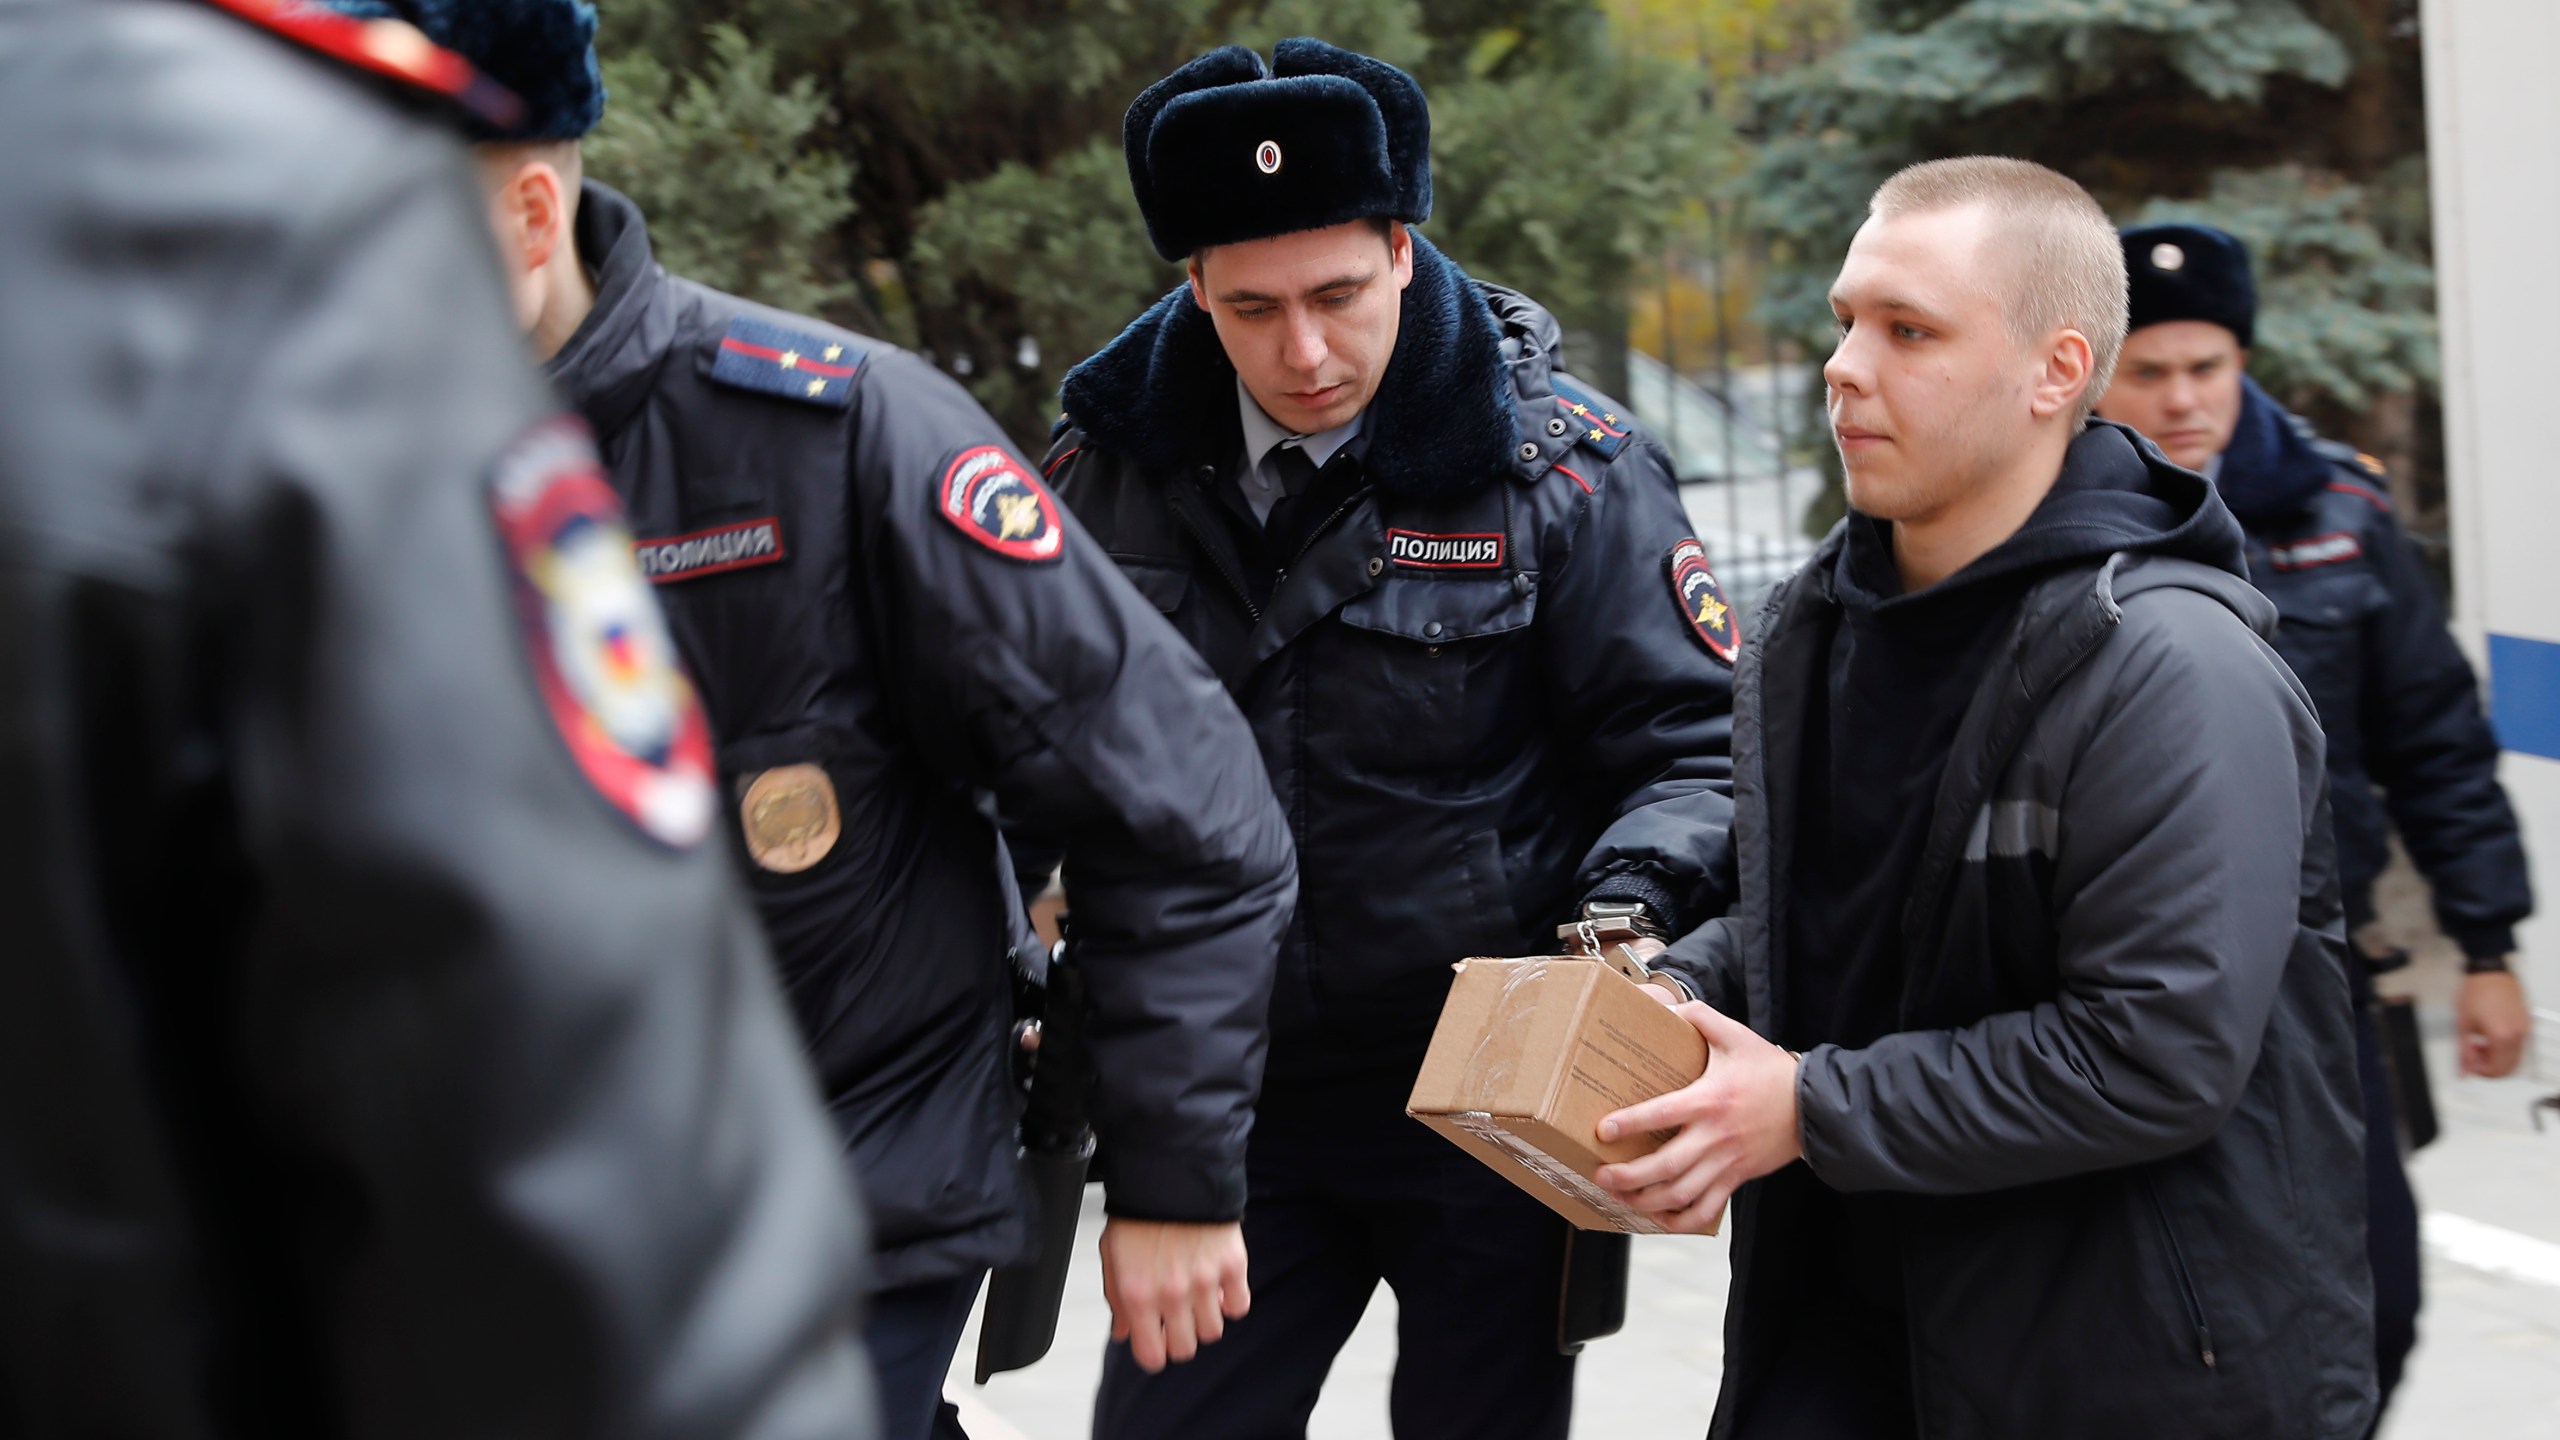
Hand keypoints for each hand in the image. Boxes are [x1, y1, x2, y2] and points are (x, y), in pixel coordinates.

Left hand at [1098, 1219, 1249, 1372]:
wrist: (1170, 1172)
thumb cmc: (1139, 1212)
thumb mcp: (1112, 1255)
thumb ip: (1117, 1299)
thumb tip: (1123, 1333)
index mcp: (1137, 1294)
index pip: (1151, 1355)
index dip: (1153, 1354)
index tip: (1156, 1344)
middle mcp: (1171, 1294)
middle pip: (1185, 1349)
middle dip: (1179, 1339)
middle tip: (1177, 1320)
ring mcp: (1205, 1281)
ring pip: (1212, 1332)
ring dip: (1204, 1320)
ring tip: (1197, 1299)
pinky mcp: (1232, 1265)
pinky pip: (1238, 1306)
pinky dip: (1230, 1302)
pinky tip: (1218, 1287)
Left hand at [1592, 1001, 1801, 1233]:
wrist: (1811, 1106)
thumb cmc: (1770, 1071)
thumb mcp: (1735, 1035)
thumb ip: (1699, 1017)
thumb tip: (1665, 1007)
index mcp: (1709, 1100)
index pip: (1662, 1114)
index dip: (1629, 1123)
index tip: (1603, 1131)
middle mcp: (1715, 1137)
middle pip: (1666, 1166)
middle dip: (1629, 1176)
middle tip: (1601, 1175)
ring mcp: (1726, 1163)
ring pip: (1681, 1194)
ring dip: (1646, 1201)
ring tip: (1620, 1198)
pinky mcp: (1737, 1180)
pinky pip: (1707, 1210)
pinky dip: (1680, 1221)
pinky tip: (1658, 1217)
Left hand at [2457, 967, 2532, 1076]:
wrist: (2489, 971)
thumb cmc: (2476, 990)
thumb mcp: (2463, 1024)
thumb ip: (2463, 1051)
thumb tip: (2464, 1070)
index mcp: (2502, 1036)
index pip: (2497, 1069)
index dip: (2481, 1072)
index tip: (2470, 1065)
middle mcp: (2518, 1034)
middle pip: (2510, 1067)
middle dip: (2490, 1067)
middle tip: (2474, 1056)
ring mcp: (2525, 1028)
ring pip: (2516, 1058)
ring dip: (2498, 1058)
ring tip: (2480, 1044)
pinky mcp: (2527, 1022)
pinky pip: (2519, 1045)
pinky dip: (2505, 1048)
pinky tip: (2490, 1037)